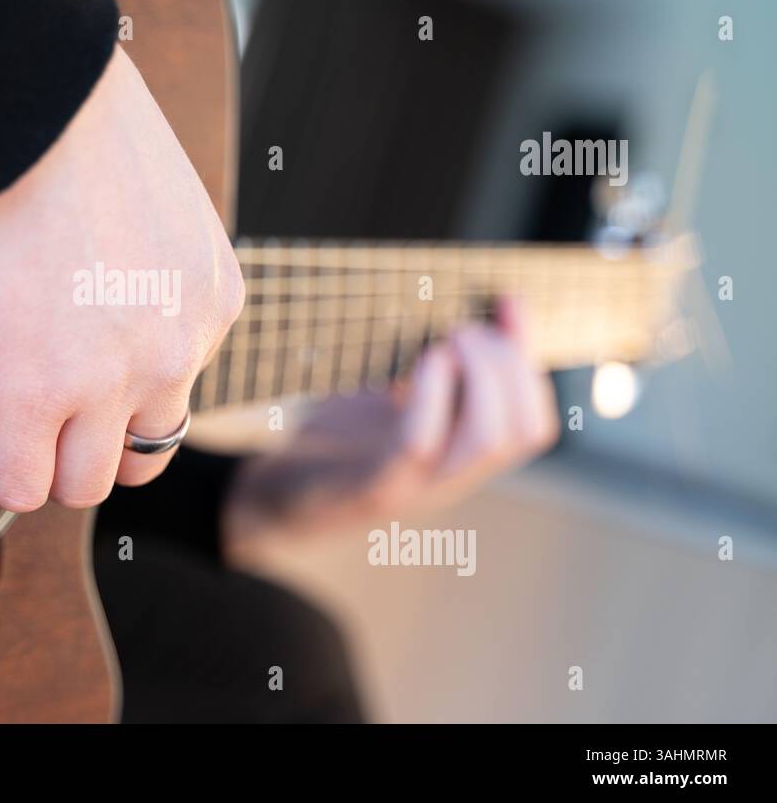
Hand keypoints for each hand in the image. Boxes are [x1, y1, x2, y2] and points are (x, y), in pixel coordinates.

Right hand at [0, 45, 244, 511]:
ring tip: (4, 421)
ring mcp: (111, 381)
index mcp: (210, 299)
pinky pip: (15, 483)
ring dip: (45, 460)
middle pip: (145, 456)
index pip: (176, 391)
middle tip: (45, 410)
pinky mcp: (34, 397)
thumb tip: (97, 293)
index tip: (75, 372)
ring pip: (86, 483)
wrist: (28, 98)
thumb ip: (144, 270)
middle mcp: (178, 349)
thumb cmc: (72, 121)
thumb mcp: (151, 205)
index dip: (119, 394)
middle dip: (92, 441)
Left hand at [222, 300, 558, 557]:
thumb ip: (429, 370)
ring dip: (482, 377)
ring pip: (488, 441)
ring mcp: (412, 487)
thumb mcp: (387, 399)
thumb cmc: (329, 441)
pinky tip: (424, 360)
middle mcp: (447, 478)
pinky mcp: (369, 487)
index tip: (507, 303)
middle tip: (466, 327)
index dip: (530, 360)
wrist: (271, 499)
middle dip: (509, 364)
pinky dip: (432, 396)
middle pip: (522, 431)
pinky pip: (418, 444)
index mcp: (458, 457)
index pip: (531, 424)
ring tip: (449, 341)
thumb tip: (465, 310)